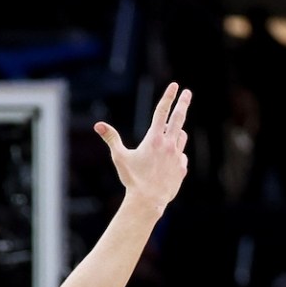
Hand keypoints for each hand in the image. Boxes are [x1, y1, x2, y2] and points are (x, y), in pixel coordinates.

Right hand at [93, 82, 191, 206]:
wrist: (148, 201)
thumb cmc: (132, 179)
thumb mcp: (119, 157)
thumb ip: (111, 138)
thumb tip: (98, 125)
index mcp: (154, 139)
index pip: (162, 112)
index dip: (168, 96)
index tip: (175, 85)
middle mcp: (168, 144)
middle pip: (178, 118)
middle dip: (183, 103)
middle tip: (188, 93)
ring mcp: (177, 156)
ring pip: (181, 137)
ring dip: (176, 133)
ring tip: (168, 138)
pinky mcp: (182, 168)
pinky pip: (181, 156)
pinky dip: (176, 155)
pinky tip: (167, 164)